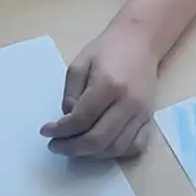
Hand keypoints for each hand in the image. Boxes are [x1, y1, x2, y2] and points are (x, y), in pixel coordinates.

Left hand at [42, 21, 160, 157]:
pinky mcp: (149, 117)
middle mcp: (128, 102)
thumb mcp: (80, 64)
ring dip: (92, 154)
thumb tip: (68, 120)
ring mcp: (142, 112)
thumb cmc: (107, 49)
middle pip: (98, 139)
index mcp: (108, 84)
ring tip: (76, 146)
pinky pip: (135, 146)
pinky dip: (116, 153)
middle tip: (56, 146)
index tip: (46, 131)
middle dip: (72, 148)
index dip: (60, 130)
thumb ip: (70, 94)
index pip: (81, 119)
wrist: (140, 41)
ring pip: (116, 148)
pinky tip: (101, 146)